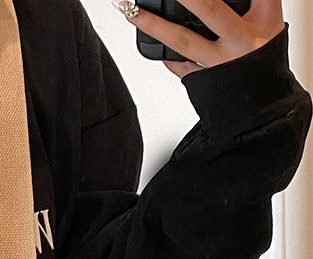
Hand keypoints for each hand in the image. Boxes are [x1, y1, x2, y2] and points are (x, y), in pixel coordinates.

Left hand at [110, 0, 285, 77]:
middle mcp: (239, 41)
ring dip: (156, 26)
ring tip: (134, 12)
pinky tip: (146, 39)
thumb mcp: (269, 22)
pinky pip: (177, 65)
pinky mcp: (202, 80)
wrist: (262, 102)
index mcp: (264, 20)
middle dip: (188, 0)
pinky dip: (163, 53)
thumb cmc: (263, 57)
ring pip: (183, 41)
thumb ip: (254, 3)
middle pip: (211, 11)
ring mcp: (217, 62)